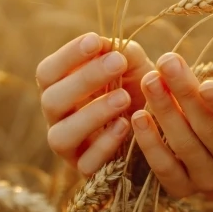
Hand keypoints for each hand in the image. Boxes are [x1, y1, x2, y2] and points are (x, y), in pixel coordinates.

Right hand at [36, 32, 153, 175]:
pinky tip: (125, 125)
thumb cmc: (139, 88)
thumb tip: (104, 44)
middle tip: (117, 63)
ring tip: (123, 97)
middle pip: (51, 100)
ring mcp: (70, 148)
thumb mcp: (134, 66)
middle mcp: (58, 118)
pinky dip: (105, 145)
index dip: (67, 56)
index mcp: (60, 89)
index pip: (47, 72)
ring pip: (61, 136)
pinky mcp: (87, 170)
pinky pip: (86, 164)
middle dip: (84, 80)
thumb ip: (121, 52)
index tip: (95, 41)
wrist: (165, 126)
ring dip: (91, 114)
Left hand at [133, 52, 212, 197]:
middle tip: (166, 63)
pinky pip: (164, 166)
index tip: (206, 84)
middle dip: (185, 93)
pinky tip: (138, 116)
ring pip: (184, 144)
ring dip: (164, 110)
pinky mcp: (182, 189)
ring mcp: (210, 180)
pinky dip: (149, 142)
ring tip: (150, 81)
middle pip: (208, 128)